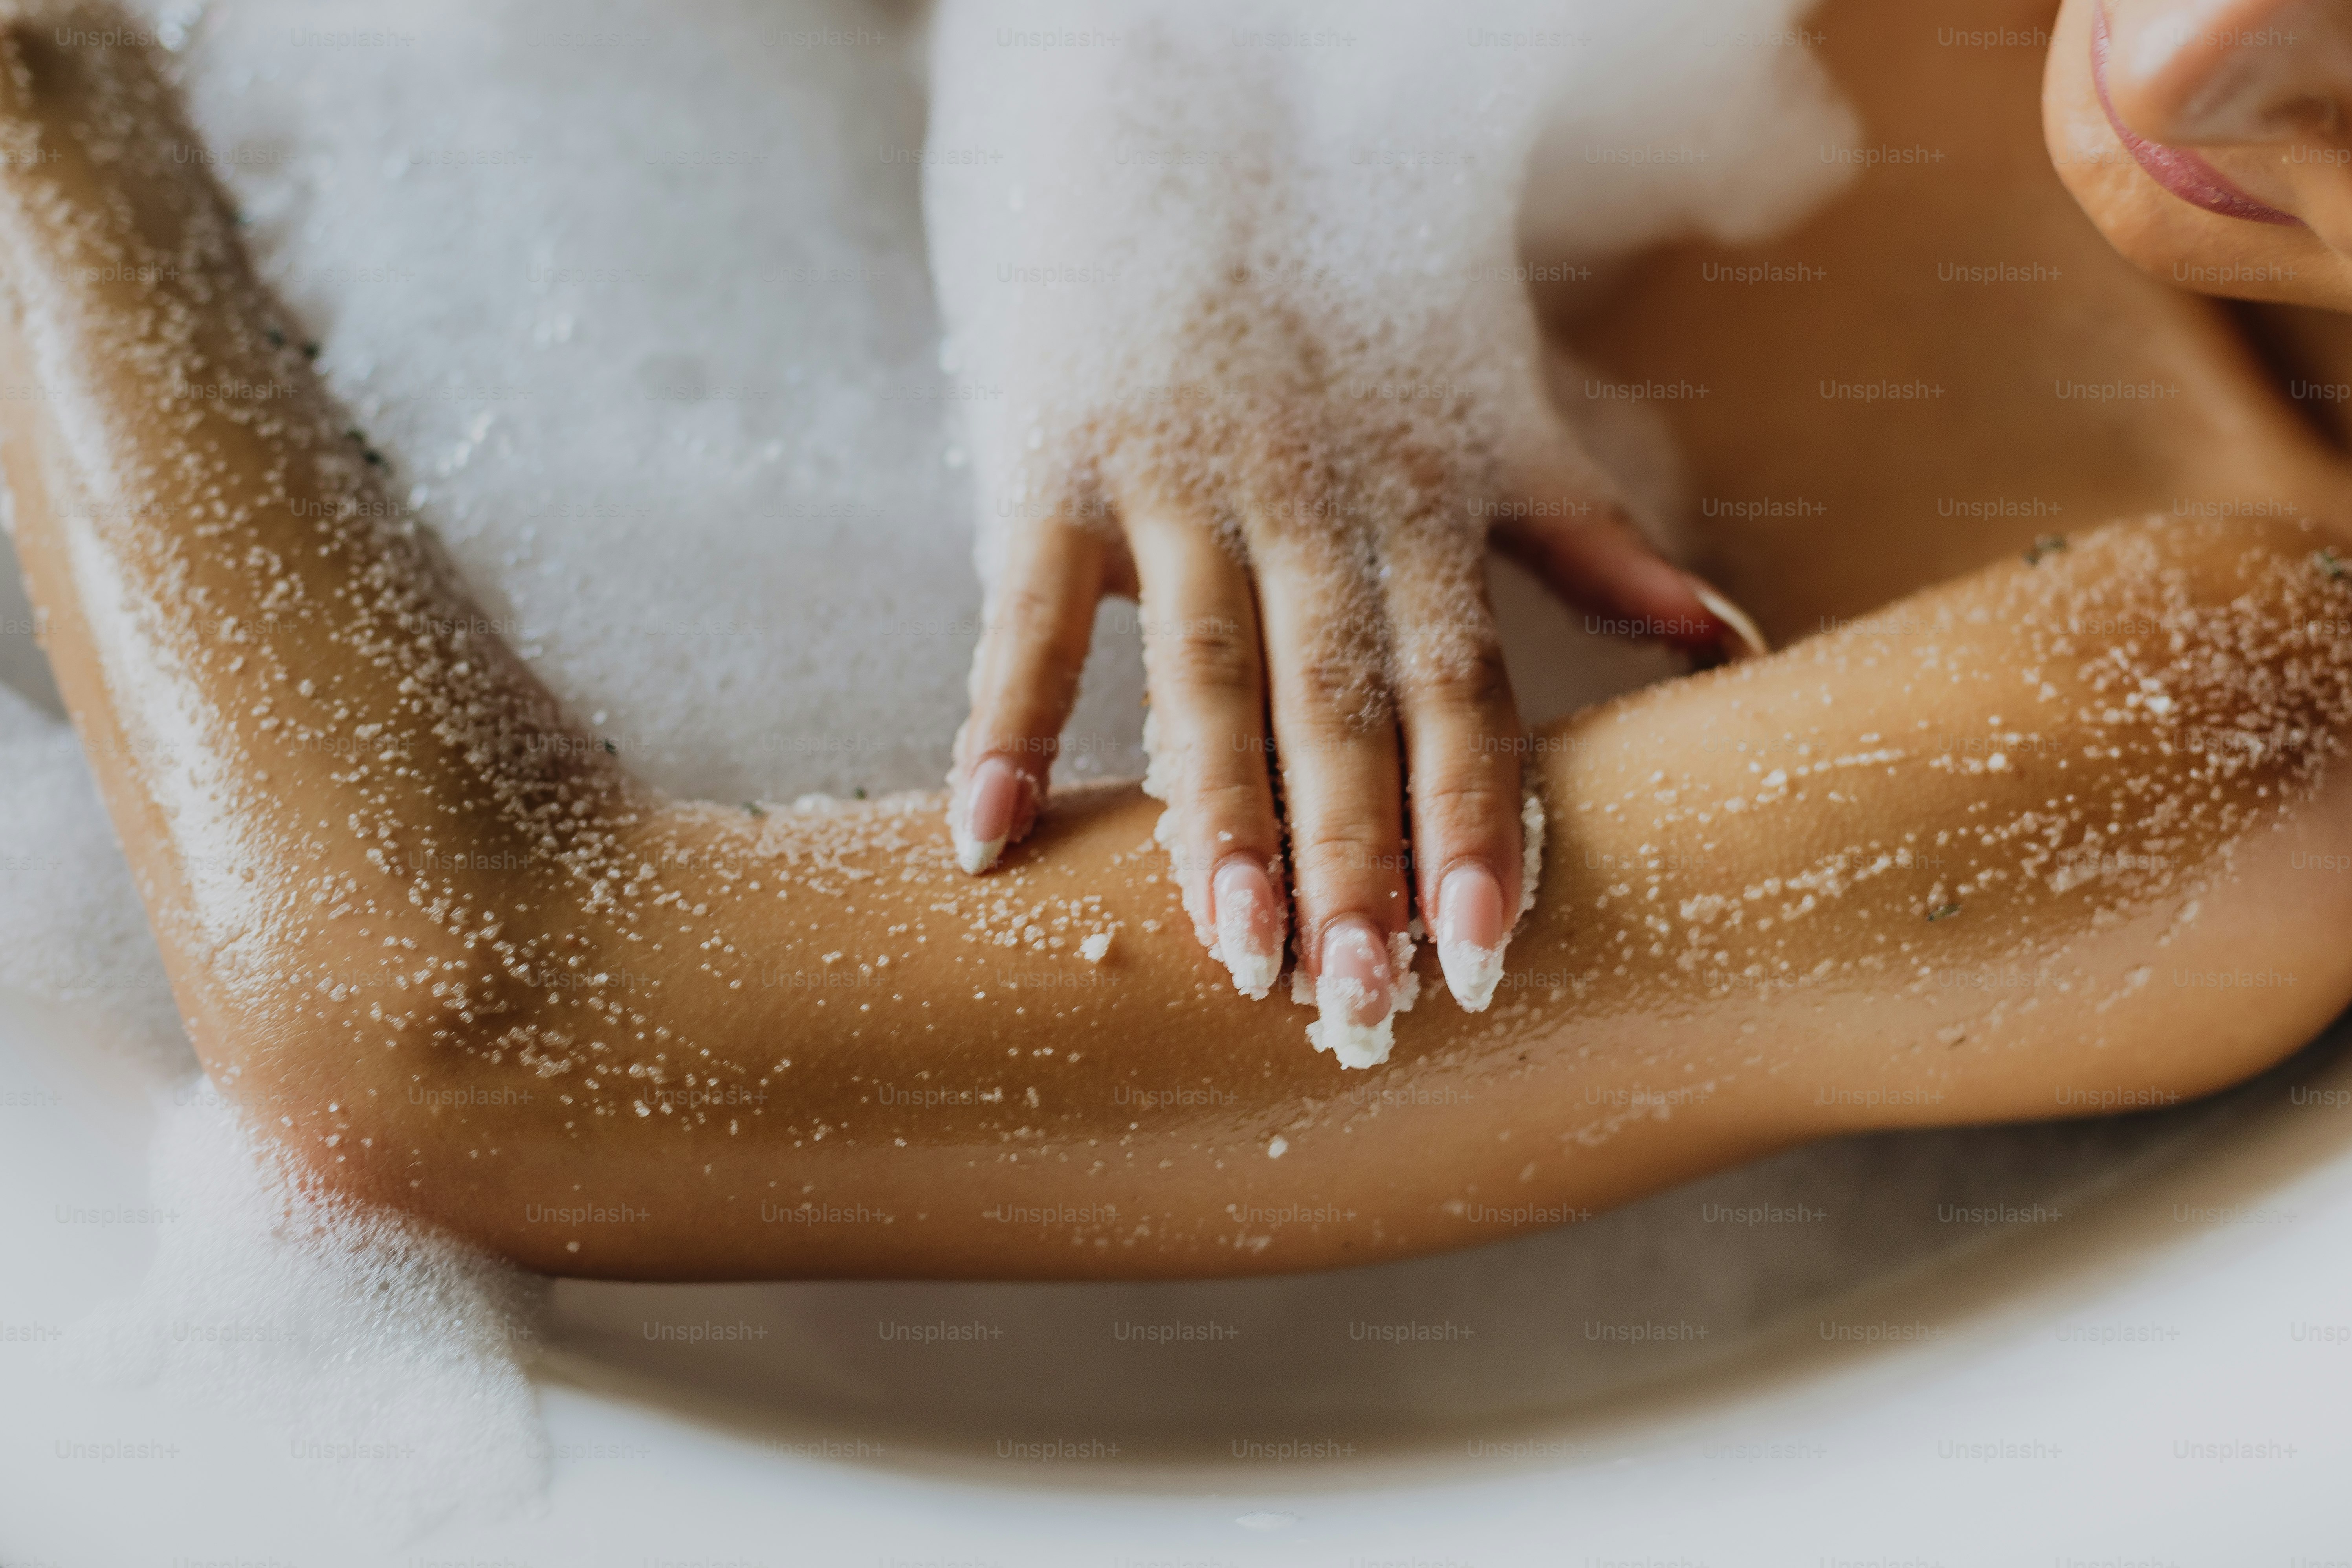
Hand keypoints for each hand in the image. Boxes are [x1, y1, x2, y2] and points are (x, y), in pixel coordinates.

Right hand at [923, 0, 1765, 1059]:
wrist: (1200, 125)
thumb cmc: (1361, 295)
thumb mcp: (1492, 409)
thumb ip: (1594, 539)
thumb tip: (1732, 644)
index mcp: (1416, 498)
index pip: (1459, 688)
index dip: (1475, 821)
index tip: (1489, 957)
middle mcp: (1307, 502)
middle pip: (1339, 705)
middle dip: (1357, 858)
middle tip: (1367, 998)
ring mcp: (1178, 485)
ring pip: (1205, 674)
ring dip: (1214, 819)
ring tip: (1231, 955)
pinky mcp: (1058, 466)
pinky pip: (1028, 617)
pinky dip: (1005, 725)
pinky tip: (990, 838)